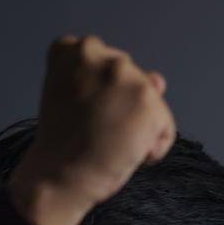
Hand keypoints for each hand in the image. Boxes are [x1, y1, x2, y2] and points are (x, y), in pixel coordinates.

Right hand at [8, 34, 176, 224]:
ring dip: (138, 129)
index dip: (99, 99)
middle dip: (122, 109)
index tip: (80, 117)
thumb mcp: (81, 101)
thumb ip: (115, 83)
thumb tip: (159, 80)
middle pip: (133, 82)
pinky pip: (165, 128)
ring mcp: (122, 72)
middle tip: (95, 132)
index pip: (107, 68)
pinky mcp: (146, 98)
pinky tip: (125, 154)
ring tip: (108, 142)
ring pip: (151, 105)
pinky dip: (152, 149)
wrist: (58, 176)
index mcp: (70, 48)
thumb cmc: (66, 145)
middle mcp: (95, 50)